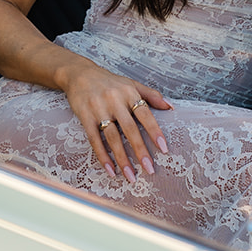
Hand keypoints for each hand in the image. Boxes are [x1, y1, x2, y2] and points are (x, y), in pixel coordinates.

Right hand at [62, 58, 171, 180]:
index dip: (154, 131)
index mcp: (129, 92)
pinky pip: (94, 140)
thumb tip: (171, 107)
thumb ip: (151, 95)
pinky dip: (102, 156)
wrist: (80, 74)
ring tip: (131, 176)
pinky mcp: (85, 117)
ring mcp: (99, 109)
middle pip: (130, 129)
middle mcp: (115, 101)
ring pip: (112, 137)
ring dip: (122, 159)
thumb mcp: (131, 84)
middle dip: (140, 151)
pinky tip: (110, 170)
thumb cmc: (110, 82)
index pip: (145, 114)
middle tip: (149, 169)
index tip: (164, 148)